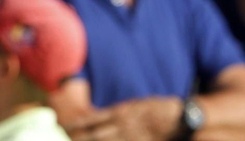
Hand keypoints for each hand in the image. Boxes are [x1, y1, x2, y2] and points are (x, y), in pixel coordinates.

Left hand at [63, 98, 182, 140]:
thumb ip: (118, 114)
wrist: (181, 118)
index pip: (92, 118)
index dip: (77, 124)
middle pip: (95, 134)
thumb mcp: (135, 106)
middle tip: (64, 138)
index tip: (64, 127)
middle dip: (79, 138)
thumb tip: (101, 119)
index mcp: (120, 112)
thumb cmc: (159, 110)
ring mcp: (131, 136)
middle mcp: (122, 124)